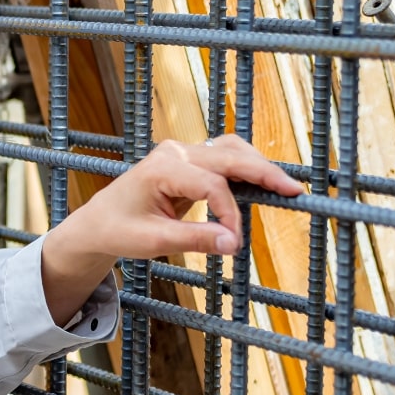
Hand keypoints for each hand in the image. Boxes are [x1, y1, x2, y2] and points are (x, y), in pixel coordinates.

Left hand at [39, 134, 302, 324]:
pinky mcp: (188, 160)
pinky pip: (224, 158)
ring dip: (258, 165)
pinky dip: (246, 168)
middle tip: (295, 192)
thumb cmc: (120, 230)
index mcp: (161, 169)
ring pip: (230, 150)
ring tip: (285, 186)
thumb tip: (233, 244)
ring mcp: (180, 153)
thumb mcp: (154, 241)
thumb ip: (195, 240)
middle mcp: (173, 153)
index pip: (212, 186)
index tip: (235, 242)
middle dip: (263, 172)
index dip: (230, 214)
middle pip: (228, 155)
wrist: (99, 222)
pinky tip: (265, 184)